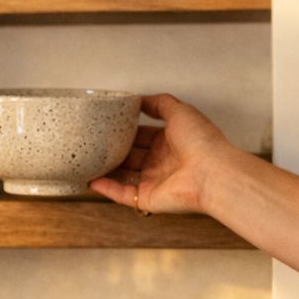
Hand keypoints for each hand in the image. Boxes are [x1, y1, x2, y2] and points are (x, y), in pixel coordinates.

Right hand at [90, 93, 246, 215]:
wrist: (212, 172)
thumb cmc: (201, 141)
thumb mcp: (179, 111)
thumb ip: (159, 103)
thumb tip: (139, 99)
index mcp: (170, 141)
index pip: (143, 135)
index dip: (127, 129)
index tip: (107, 123)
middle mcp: (161, 162)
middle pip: (132, 155)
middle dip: (114, 149)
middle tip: (93, 140)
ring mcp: (154, 181)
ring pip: (124, 175)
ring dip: (107, 169)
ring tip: (86, 160)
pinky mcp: (148, 198)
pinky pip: (123, 194)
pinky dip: (107, 189)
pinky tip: (91, 180)